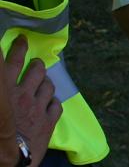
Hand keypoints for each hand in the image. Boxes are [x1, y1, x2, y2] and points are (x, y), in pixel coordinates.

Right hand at [4, 36, 60, 164]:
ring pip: (49, 85)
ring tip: (43, 82)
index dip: (19, 48)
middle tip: (35, 63)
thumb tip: (5, 84)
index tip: (22, 40)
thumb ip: (2, 93)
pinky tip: (50, 103)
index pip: (13, 62)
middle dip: (36, 64)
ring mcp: (38, 108)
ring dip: (46, 82)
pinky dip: (53, 102)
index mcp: (6, 91)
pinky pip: (57, 105)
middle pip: (36, 70)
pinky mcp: (49, 122)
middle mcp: (24, 95)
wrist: (6, 160)